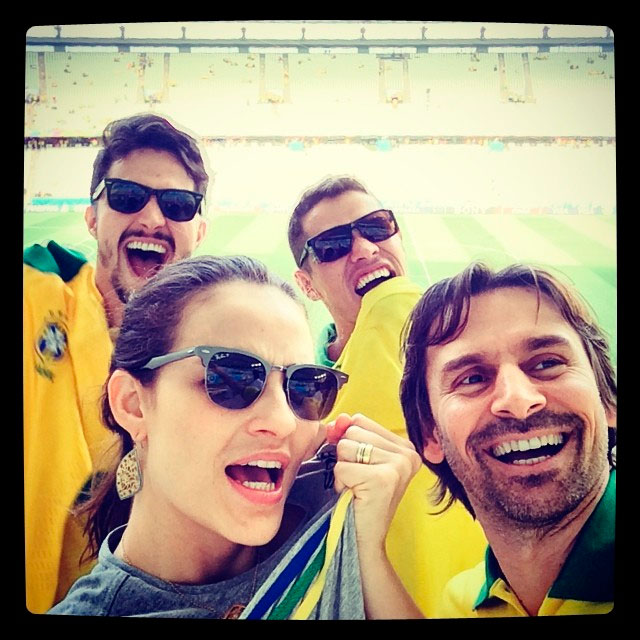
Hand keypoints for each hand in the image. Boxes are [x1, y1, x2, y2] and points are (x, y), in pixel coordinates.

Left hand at [330, 413, 421, 553]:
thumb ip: (347, 431)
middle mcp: (409, 454)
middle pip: (352, 432)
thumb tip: (341, 418)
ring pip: (345, 447)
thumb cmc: (358, 497)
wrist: (364, 539)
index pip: (360, 420)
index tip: (363, 468)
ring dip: (343, 470)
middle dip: (346, 458)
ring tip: (357, 488)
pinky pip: (341, 467)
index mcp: (406, 446)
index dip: (349, 442)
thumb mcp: (356, 457)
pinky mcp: (383, 479)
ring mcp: (399, 466)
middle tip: (359, 482)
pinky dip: (340, 483)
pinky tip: (355, 497)